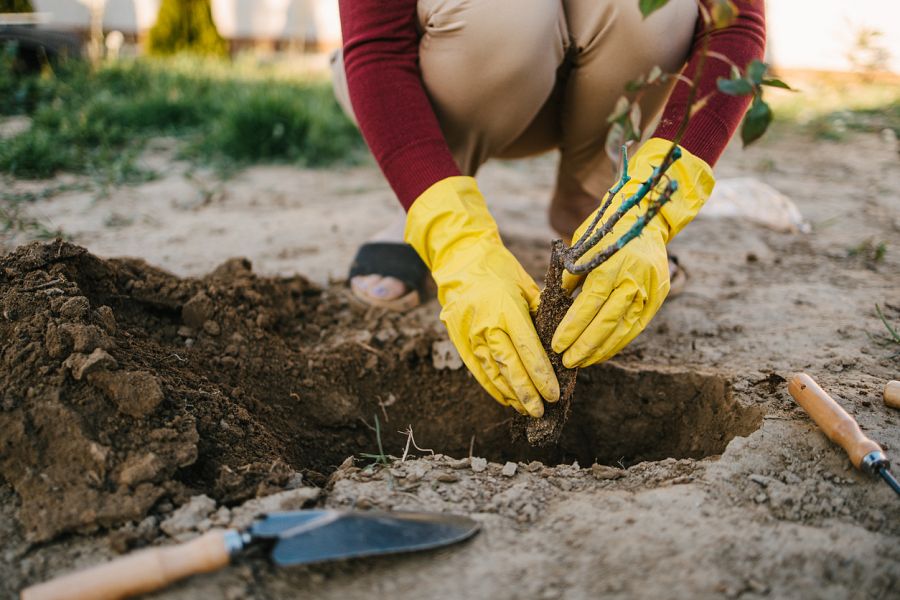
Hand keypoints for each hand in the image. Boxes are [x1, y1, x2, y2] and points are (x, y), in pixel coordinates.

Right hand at [405, 177, 558, 416]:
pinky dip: (493, 387)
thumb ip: (542, 313)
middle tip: (541, 411)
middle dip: (527, 392)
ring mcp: (470, 335)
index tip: (554, 392)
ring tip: (527, 409)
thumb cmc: (500, 270)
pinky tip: (506, 398)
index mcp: (506, 308)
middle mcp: (486, 325)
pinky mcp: (459, 341)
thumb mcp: (526, 286)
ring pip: (493, 372)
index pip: (528, 349)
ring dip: (511, 394)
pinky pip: (478, 370)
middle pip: (510, 367)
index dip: (541, 374)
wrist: (460, 260)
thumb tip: (560, 341)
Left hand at [551, 138, 714, 367]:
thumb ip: (570, 277)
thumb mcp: (583, 248)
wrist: (646, 218)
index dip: (572, 328)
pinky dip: (619, 342)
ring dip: (602, 349)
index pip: (589, 304)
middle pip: (607, 321)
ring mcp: (649, 289)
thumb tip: (551, 304)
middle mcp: (633, 279)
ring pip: (624, 329)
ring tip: (583, 362)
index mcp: (611, 265)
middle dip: (585, 345)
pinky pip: (637, 326)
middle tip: (567, 361)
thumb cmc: (606, 232)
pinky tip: (603, 352)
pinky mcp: (658, 297)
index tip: (557, 345)